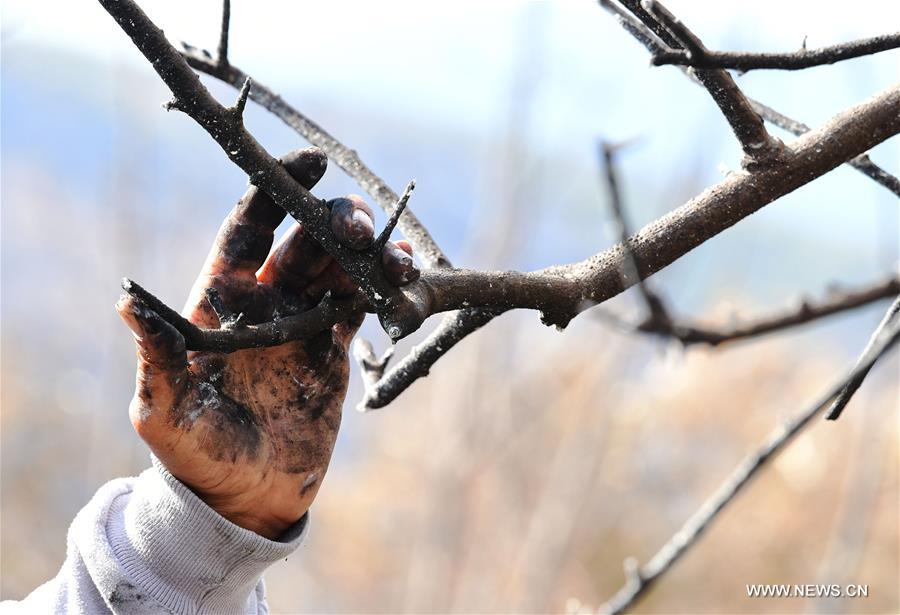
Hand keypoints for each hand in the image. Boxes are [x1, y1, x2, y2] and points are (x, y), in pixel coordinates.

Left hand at [116, 148, 416, 538]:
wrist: (245, 497)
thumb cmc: (195, 456)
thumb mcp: (167, 412)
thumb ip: (157, 359)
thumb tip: (127, 303)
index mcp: (221, 300)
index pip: (248, 229)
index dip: (276, 190)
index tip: (310, 163)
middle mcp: (265, 300)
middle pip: (304, 240)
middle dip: (334, 221)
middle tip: (359, 228)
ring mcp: (302, 322)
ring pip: (340, 267)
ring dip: (369, 254)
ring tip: (394, 260)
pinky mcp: (332, 349)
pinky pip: (362, 307)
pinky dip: (383, 291)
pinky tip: (403, 284)